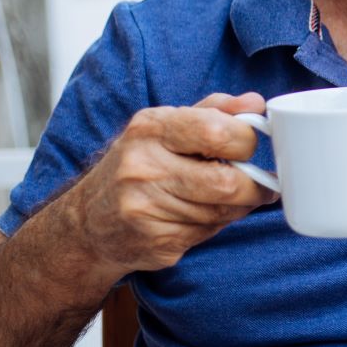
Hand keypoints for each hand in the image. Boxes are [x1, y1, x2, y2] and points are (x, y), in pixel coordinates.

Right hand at [49, 91, 276, 284]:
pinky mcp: (155, 243)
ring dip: (236, 207)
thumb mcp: (167, 126)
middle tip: (258, 183)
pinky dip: (214, 226)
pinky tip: (196, 216)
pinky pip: (208, 234)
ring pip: (222, 212)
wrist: (88, 221)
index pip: (217, 132)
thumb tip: (255, 103)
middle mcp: (142, 168)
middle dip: (254, 185)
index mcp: (150, 129)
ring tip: (222, 197)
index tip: (247, 148)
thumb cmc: (139, 164)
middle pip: (227, 182)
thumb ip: (214, 111)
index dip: (246, 142)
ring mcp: (145, 209)